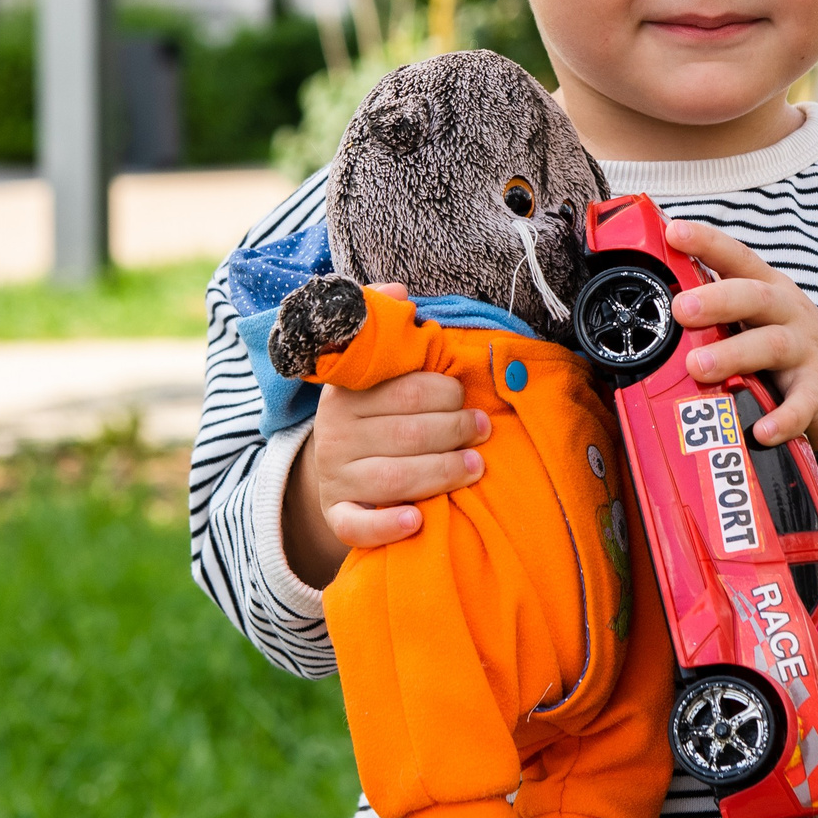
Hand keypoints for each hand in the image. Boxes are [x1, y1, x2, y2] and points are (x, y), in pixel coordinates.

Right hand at [280, 284, 486, 588]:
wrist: (334, 469)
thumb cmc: (370, 413)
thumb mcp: (370, 369)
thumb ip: (384, 328)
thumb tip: (399, 291)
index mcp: (347, 394)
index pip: (401, 391)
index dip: (442, 393)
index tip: (464, 396)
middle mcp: (335, 435)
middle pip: (404, 434)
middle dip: (453, 431)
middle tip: (483, 430)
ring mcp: (335, 478)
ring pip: (390, 478)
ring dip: (440, 473)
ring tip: (475, 467)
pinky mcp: (337, 515)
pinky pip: (356, 526)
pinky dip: (386, 526)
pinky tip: (417, 521)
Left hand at [664, 218, 817, 512]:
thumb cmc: (790, 343)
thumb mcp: (759, 317)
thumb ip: (717, 308)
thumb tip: (652, 303)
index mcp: (768, 289)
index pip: (737, 257)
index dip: (706, 242)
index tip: (673, 231)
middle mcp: (788, 313)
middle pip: (755, 297)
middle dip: (717, 300)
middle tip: (680, 308)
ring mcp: (806, 351)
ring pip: (772, 346)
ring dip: (735, 354)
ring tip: (699, 367)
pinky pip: (802, 404)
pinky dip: (783, 418)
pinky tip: (761, 431)